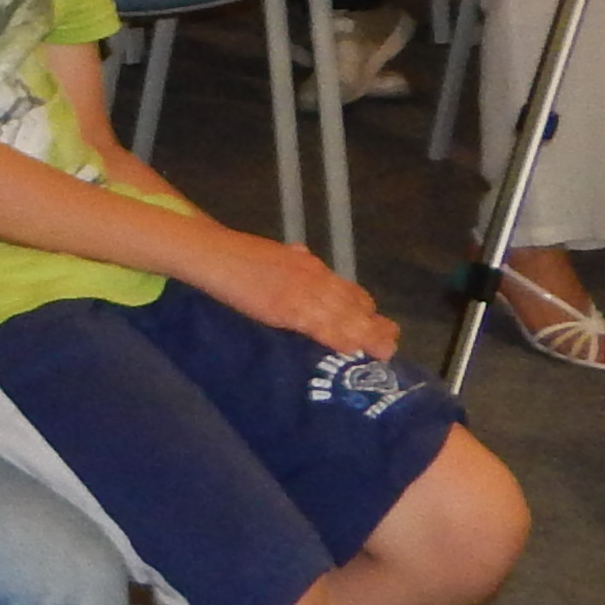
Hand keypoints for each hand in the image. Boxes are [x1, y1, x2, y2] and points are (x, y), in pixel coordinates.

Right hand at [199, 233, 396, 365]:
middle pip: (351, 304)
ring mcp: (301, 292)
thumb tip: (302, 255)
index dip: (364, 308)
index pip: (346, 288)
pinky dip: (337, 337)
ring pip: (342, 317)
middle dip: (373, 325)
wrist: (213, 253)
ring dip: (364, 335)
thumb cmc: (235, 254)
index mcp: (308, 265)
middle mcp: (313, 277)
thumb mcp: (273, 252)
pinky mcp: (286, 308)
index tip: (378, 323)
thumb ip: (291, 257)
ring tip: (383, 352)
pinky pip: (318, 325)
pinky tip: (351, 348)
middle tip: (391, 345)